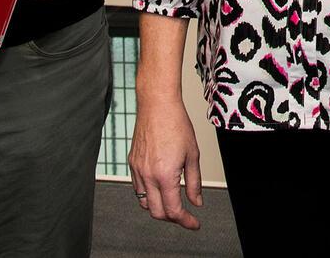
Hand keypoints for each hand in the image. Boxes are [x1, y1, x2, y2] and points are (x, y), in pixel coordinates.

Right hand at [129, 94, 202, 229]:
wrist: (157, 105)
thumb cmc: (176, 124)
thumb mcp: (193, 154)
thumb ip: (194, 182)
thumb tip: (196, 201)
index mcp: (164, 175)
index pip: (173, 210)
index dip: (185, 221)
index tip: (194, 223)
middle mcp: (147, 175)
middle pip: (157, 212)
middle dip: (172, 218)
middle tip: (185, 215)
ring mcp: (137, 170)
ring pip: (145, 203)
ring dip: (159, 207)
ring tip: (173, 202)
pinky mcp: (132, 163)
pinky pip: (138, 188)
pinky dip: (149, 195)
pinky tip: (160, 188)